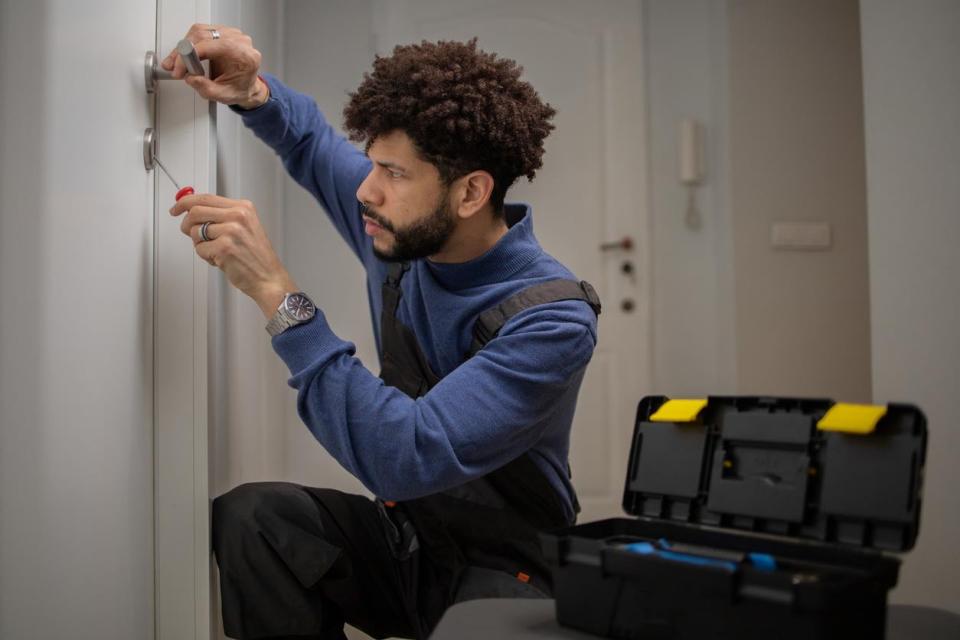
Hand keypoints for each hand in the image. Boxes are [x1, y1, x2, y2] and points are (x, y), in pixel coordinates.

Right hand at [160, 24, 267, 107]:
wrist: (247, 87)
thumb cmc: (240, 89)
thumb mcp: (223, 96)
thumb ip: (206, 88)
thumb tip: (191, 78)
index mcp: (244, 55)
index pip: (211, 45)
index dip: (190, 55)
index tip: (179, 68)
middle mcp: (239, 41)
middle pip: (203, 35)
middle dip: (183, 52)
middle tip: (174, 67)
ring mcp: (231, 34)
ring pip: (199, 31)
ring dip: (184, 47)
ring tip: (177, 63)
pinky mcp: (222, 33)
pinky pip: (201, 32)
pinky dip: (189, 44)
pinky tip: (185, 55)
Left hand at [170, 194, 296, 317]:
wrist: (268, 277)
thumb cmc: (256, 256)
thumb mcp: (245, 226)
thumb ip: (222, 215)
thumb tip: (193, 210)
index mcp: (243, 208)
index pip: (206, 198)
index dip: (185, 202)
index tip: (177, 207)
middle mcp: (238, 216)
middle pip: (195, 211)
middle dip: (186, 223)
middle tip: (187, 231)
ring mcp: (231, 232)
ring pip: (195, 231)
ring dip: (199, 243)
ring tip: (215, 250)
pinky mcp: (224, 248)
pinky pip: (200, 249)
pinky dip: (206, 256)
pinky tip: (220, 259)